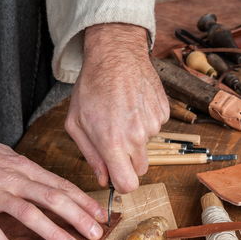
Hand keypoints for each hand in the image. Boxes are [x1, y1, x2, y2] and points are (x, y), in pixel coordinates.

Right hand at [0, 132, 107, 239]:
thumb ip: (30, 172)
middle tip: (95, 233)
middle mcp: (14, 179)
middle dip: (77, 216)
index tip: (100, 214)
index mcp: (25, 167)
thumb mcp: (9, 157)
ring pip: (28, 213)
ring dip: (52, 231)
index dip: (83, 200)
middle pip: (52, 198)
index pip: (61, 184)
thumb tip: (52, 184)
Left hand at [65, 23, 169, 193]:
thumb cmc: (92, 86)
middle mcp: (137, 137)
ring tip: (121, 113)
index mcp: (113, 143)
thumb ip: (90, 155)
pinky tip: (133, 104)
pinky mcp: (164, 112)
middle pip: (140, 169)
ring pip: (147, 146)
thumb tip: (103, 178)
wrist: (116, 54)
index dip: (121, 183)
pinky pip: (156, 127)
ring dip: (136, 137)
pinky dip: (145, 121)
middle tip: (115, 141)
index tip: (116, 175)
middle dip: (128, 161)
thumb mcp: (76, 123)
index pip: (128, 184)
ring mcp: (154, 124)